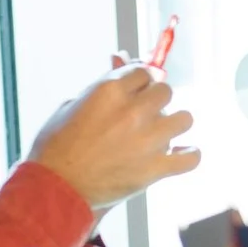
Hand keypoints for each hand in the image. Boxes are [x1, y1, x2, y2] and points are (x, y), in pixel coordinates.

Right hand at [27, 63, 199, 211]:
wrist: (56, 187)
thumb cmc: (57, 146)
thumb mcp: (73, 105)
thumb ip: (102, 84)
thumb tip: (121, 59)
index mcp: (110, 91)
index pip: (144, 72)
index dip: (141, 81)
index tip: (138, 90)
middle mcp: (133, 112)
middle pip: (166, 91)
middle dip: (156, 100)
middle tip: (145, 113)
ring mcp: (148, 140)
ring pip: (185, 119)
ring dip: (175, 123)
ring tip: (162, 132)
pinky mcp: (156, 168)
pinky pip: (191, 157)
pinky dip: (189, 155)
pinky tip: (182, 153)